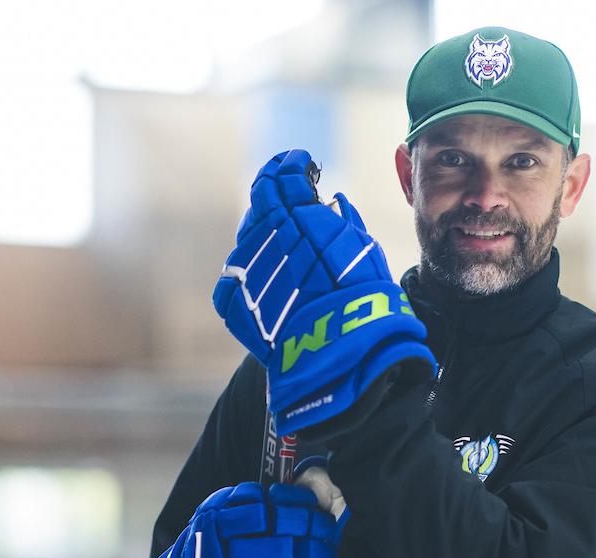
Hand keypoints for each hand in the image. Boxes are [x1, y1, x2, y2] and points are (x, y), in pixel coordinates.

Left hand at [212, 150, 435, 435]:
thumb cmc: (363, 302)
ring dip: (265, 230)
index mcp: (298, 216)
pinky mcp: (232, 300)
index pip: (284, 178)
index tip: (298, 163)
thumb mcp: (363, 249)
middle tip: (286, 187)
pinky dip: (254, 267)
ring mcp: (244, 268)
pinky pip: (238, 272)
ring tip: (284, 236)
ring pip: (250, 235)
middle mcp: (264, 236)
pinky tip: (271, 273)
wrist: (336, 357)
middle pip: (262, 201)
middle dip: (275, 190)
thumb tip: (330, 202)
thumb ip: (341, 220)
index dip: (290, 166)